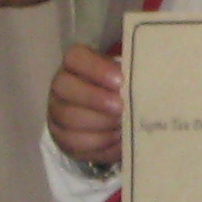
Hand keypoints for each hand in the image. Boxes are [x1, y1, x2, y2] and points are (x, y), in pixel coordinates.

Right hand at [46, 44, 124, 166]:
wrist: (112, 115)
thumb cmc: (121, 88)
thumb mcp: (125, 76)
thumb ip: (130, 75)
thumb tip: (145, 81)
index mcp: (75, 63)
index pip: (75, 58)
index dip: (96, 69)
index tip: (120, 81)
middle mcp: (60, 86)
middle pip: (65, 88)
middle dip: (94, 98)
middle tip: (120, 107)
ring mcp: (56, 113)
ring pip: (68, 118)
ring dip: (98, 123)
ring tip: (121, 125)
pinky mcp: (62, 138)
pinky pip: (75, 143)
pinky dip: (99, 142)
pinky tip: (117, 138)